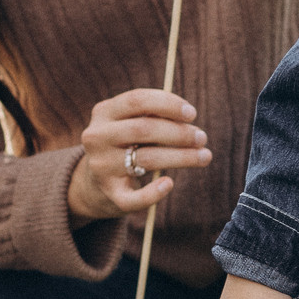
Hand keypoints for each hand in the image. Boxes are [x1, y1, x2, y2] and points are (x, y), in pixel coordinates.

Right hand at [66, 89, 210, 221]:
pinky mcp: (110, 194)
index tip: (192, 113)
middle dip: (179, 133)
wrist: (94, 182)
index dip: (167, 104)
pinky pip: (135, 197)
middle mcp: (97, 137)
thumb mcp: (129, 123)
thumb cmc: (125, 145)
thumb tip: (187, 117)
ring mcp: (101, 167)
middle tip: (202, 138)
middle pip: (143, 129)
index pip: (137, 100)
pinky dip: (154, 193)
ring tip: (204, 156)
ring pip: (147, 159)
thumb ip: (152, 116)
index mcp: (103, 112)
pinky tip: (169, 184)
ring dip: (181, 157)